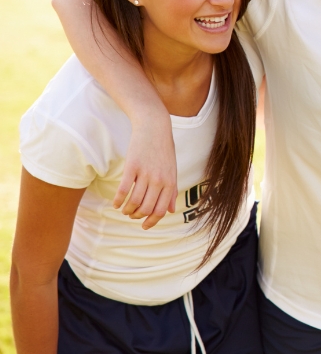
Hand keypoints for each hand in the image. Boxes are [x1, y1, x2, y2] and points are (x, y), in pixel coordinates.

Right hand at [115, 112, 177, 228]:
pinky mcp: (132, 167)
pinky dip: (118, 201)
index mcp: (170, 182)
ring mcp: (145, 174)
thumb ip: (172, 190)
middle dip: (138, 216)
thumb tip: (171, 210)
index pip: (161, 210)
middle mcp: (159, 180)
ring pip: (134, 202)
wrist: (155, 127)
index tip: (144, 226)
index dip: (152, 221)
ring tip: (124, 210)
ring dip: (127, 210)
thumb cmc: (164, 150)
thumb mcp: (172, 170)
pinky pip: (123, 190)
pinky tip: (115, 204)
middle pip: (146, 209)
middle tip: (132, 216)